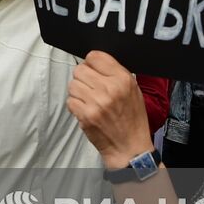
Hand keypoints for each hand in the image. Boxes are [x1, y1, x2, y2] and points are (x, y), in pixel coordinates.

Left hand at [67, 51, 155, 170]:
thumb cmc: (132, 119)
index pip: (95, 56)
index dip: (91, 63)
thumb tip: (94, 62)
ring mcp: (96, 103)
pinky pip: (70, 101)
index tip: (93, 70)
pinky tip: (87, 110)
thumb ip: (115, 73)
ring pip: (72, 85)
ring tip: (89, 100)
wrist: (129, 147)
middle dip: (83, 78)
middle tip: (91, 88)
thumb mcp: (133, 90)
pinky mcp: (86, 115)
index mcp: (122, 79)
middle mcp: (109, 89)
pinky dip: (76, 105)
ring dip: (78, 92)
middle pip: (80, 69)